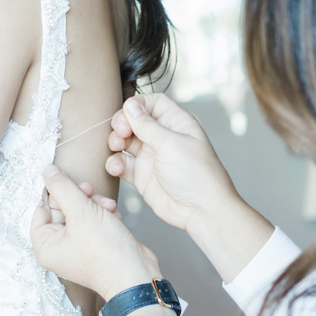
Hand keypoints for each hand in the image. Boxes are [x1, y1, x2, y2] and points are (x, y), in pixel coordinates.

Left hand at [31, 170, 161, 300]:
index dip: (55, 194)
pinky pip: (93, 222)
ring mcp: (77, 247)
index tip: (70, 185)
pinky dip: (104, 215)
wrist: (135, 274)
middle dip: (80, 198)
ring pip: (80, 212)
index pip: (40, 209)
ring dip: (95, 204)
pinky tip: (115, 217)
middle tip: (90, 192)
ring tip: (108, 208)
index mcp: (45, 246)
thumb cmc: (105, 250)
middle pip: (61, 209)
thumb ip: (62, 188)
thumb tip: (47, 170)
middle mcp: (59, 248)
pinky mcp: (95, 245)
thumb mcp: (81, 212)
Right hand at [106, 94, 240, 236]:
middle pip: (133, 120)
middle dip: (122, 123)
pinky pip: (122, 163)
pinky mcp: (142, 175)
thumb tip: (130, 105)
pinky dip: (114, 163)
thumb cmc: (196, 175)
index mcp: (175, 123)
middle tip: (121, 133)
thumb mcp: (171, 144)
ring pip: (124, 141)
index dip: (137, 105)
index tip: (128, 114)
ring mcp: (151, 156)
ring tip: (117, 147)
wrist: (201, 212)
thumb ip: (147, 125)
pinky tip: (117, 168)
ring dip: (115, 142)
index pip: (151, 103)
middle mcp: (162, 137)